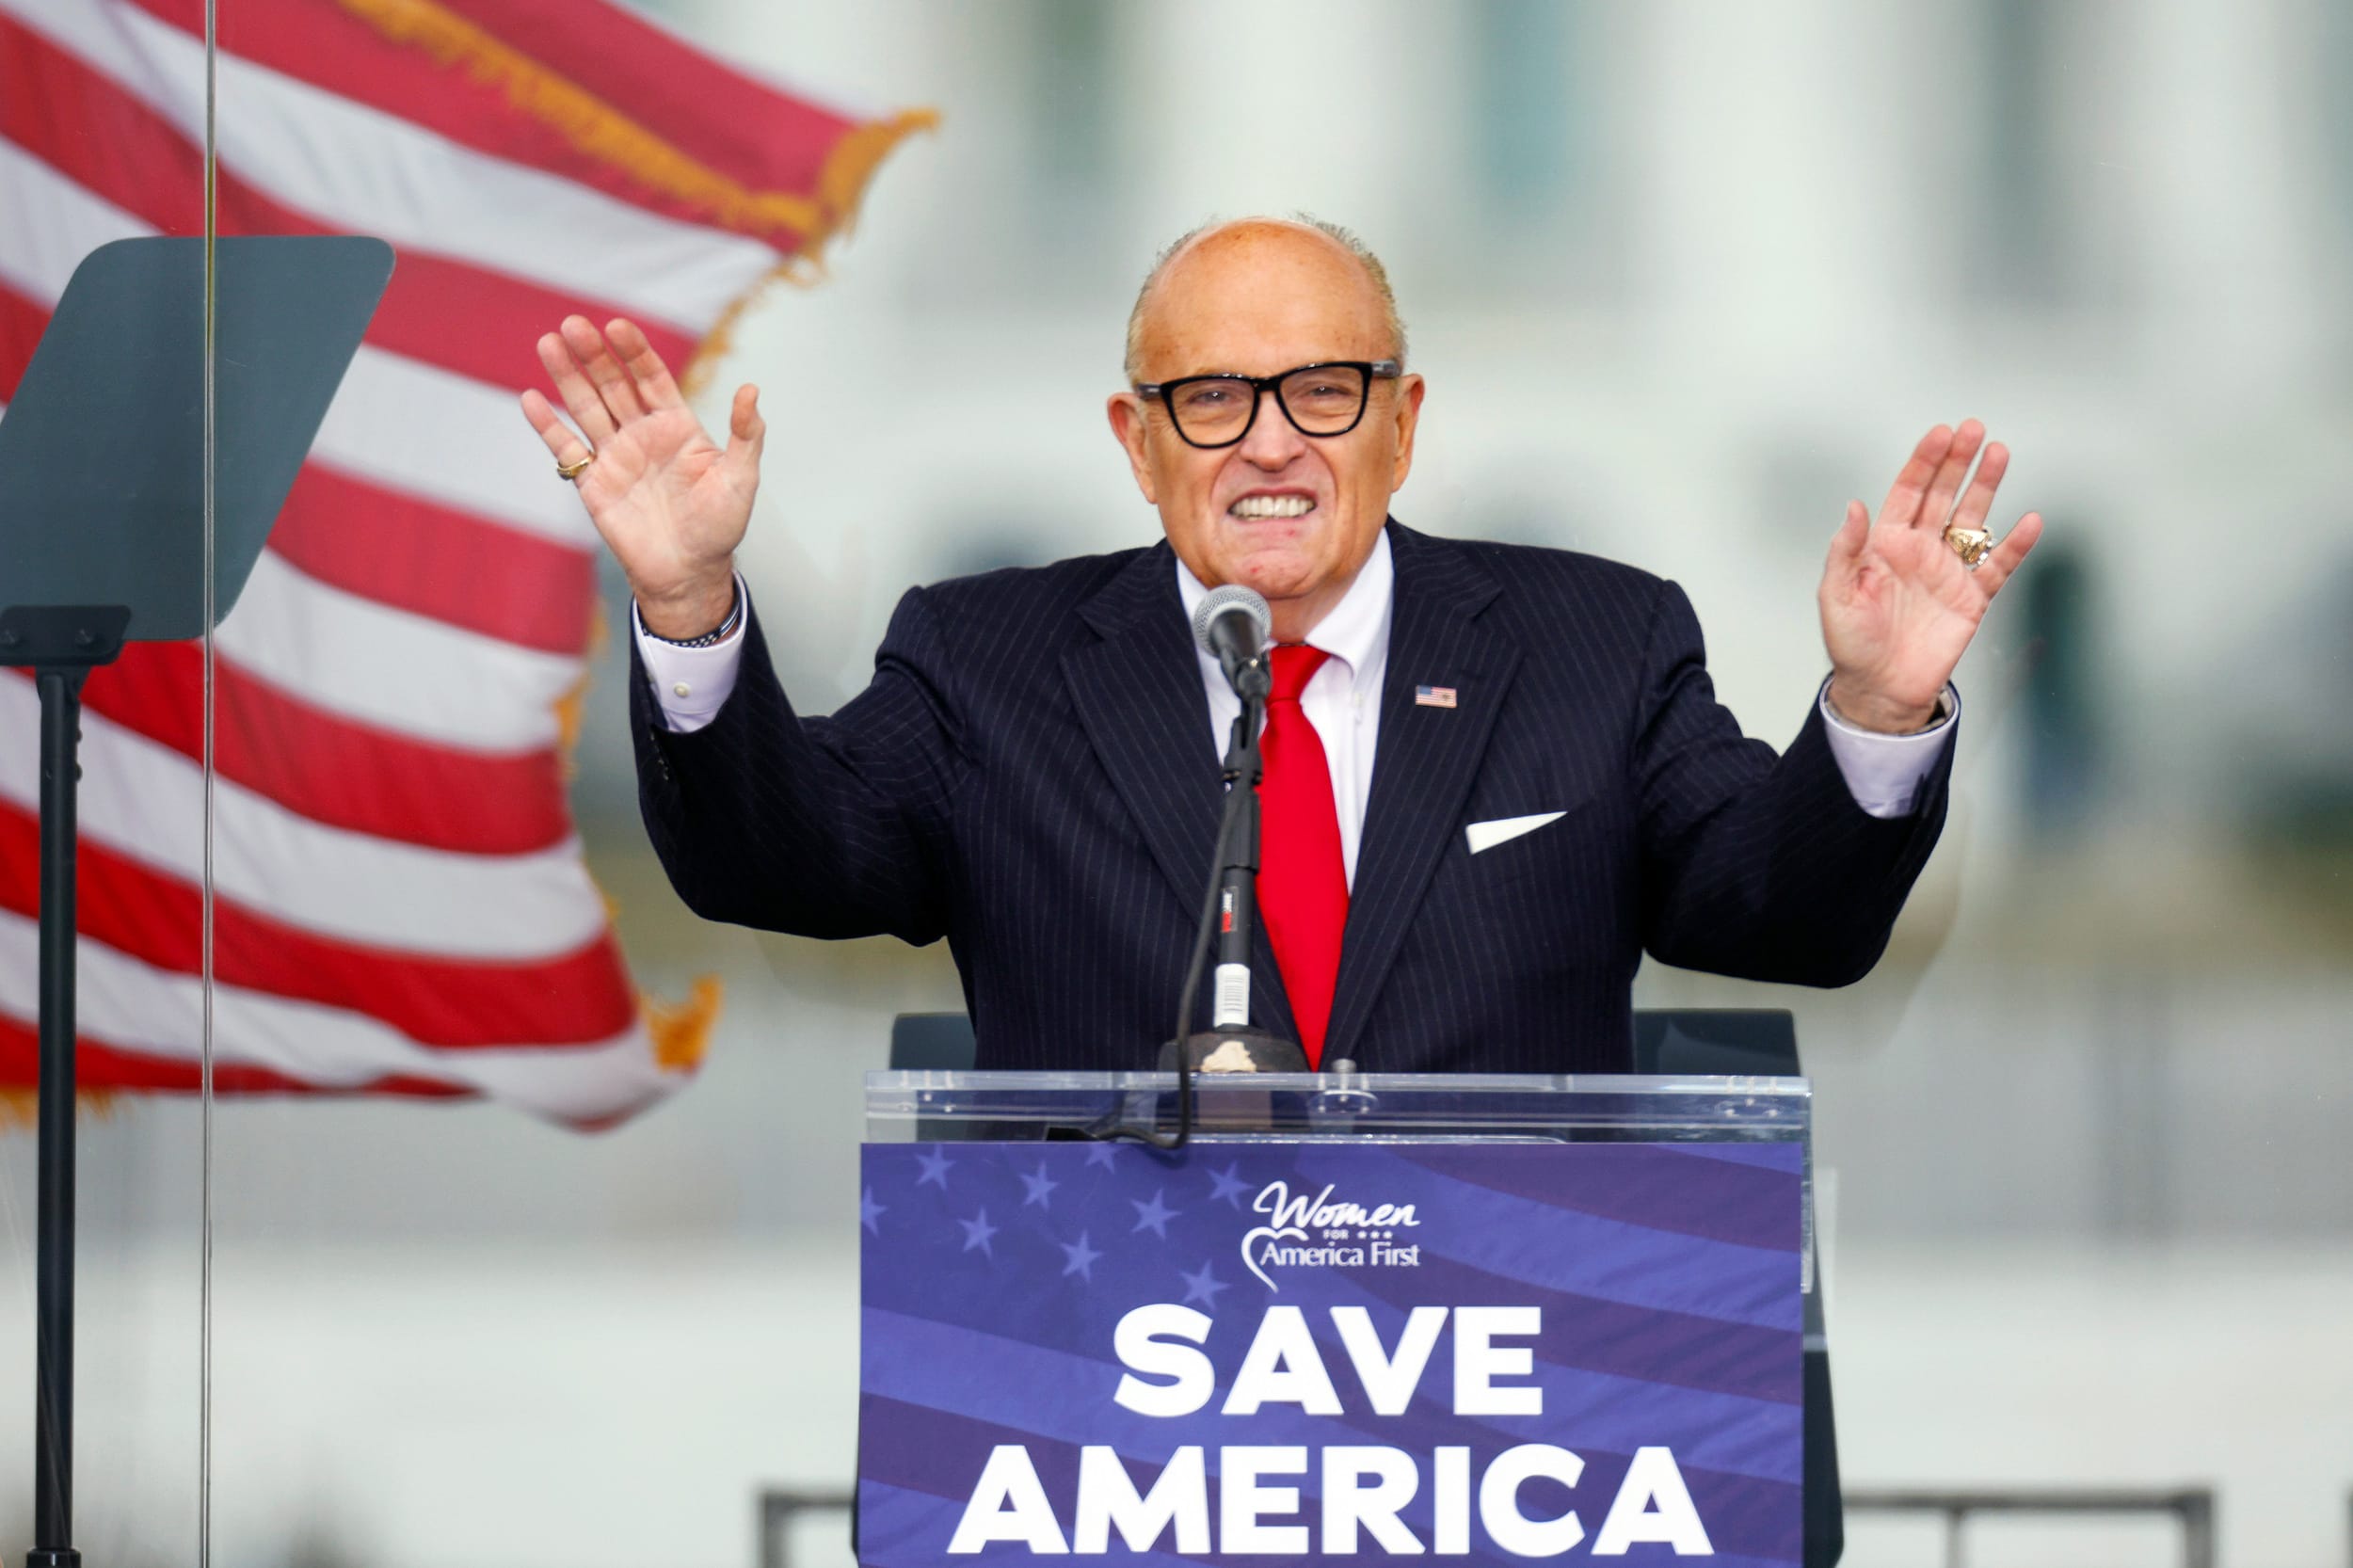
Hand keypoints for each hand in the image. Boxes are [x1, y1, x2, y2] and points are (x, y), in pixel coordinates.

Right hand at [520, 316, 764, 638]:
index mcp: (676, 426)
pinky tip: (530, 399)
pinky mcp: (593, 483)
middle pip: (612, 384)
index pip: (650, 377)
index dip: (634, 351)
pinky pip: (566, 449)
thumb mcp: (740, 479)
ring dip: (567, 376)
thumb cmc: (720, 527)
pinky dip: (547, 425)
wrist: (689, 573)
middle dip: (594, 354)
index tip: (617, 326)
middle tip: (574, 323)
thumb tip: (751, 390)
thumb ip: (745, 435)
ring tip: (549, 342)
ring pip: (586, 406)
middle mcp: (642, 433)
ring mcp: (614, 455)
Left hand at [1820, 419, 2042, 732]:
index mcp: (1885, 544)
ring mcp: (1948, 571)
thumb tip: (1855, 506)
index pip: (1908, 492)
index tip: (1940, 434)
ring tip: (1999, 454)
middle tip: (1975, 429)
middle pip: (1943, 496)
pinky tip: (2028, 521)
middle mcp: (1920, 550)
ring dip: (1986, 487)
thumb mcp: (1837, 595)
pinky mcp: (1971, 598)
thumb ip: (1846, 550)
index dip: (1924, 463)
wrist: (1879, 688)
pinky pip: (1997, 566)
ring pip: (1973, 520)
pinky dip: (2015, 546)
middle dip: (1958, 462)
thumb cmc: (1851, 643)